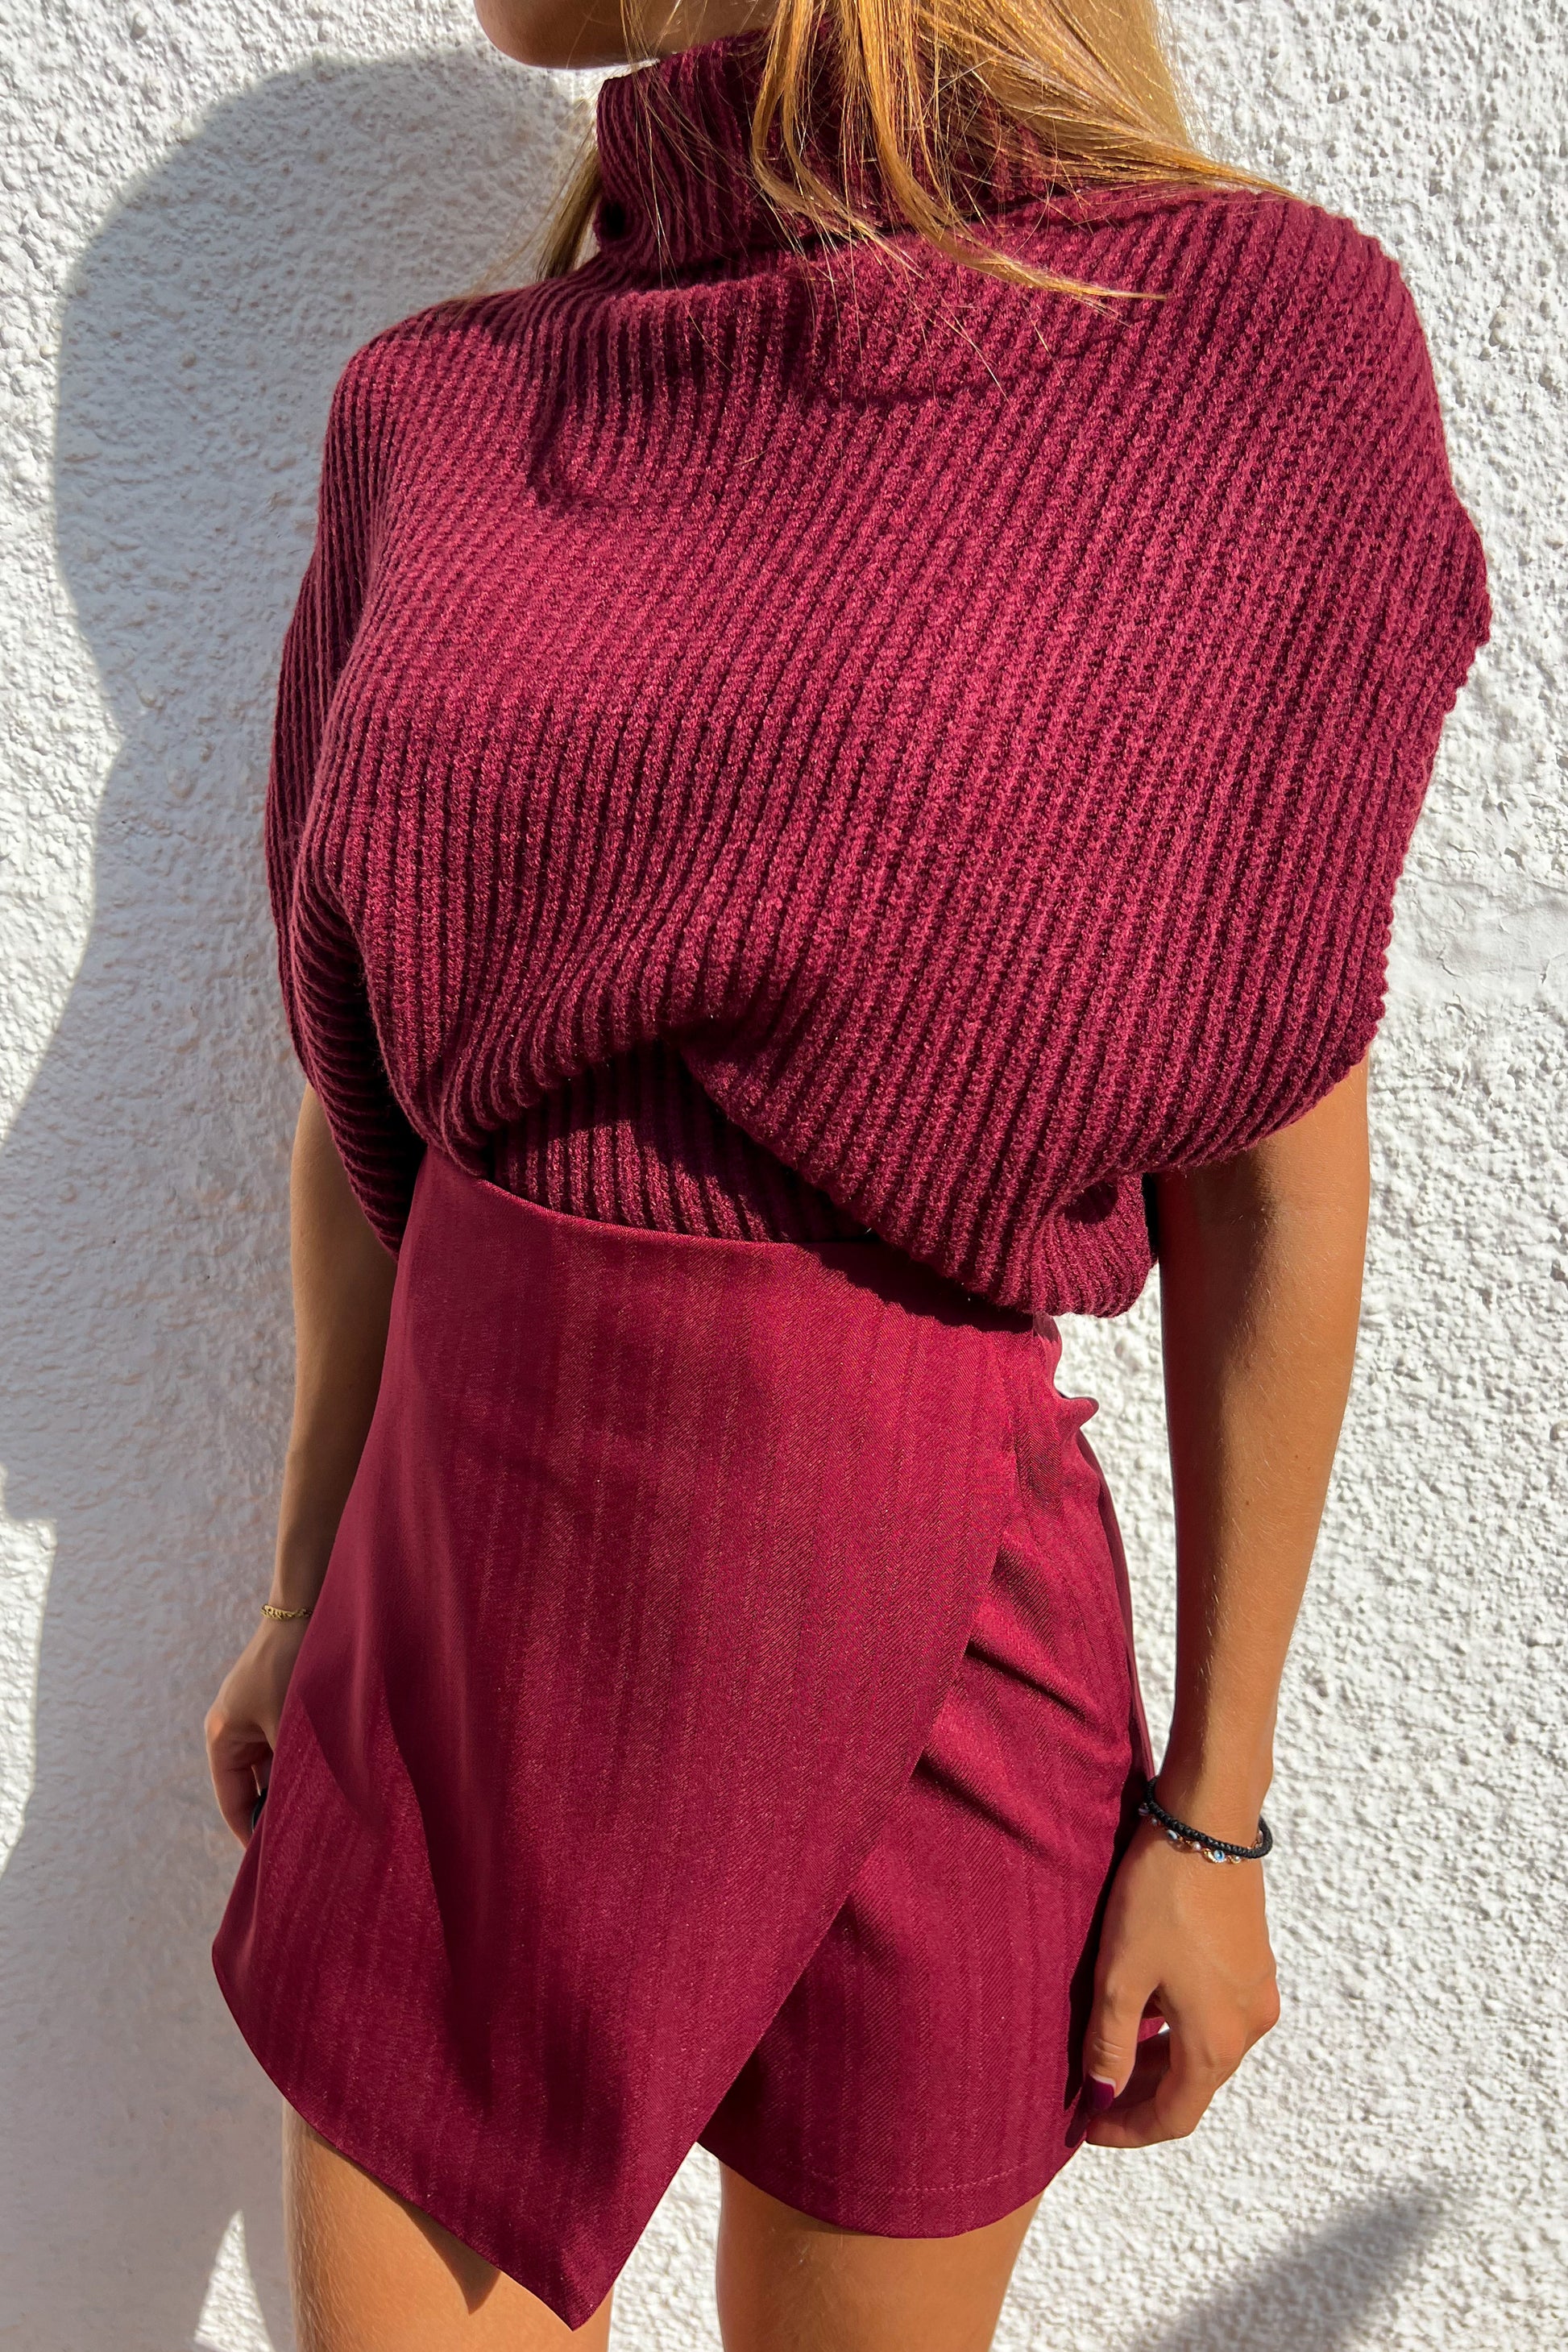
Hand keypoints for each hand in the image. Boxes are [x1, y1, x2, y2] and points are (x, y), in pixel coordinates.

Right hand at [204, 1615, 310, 1845]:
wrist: (307, 1607)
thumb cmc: (294, 1666)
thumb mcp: (294, 1726)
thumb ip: (298, 1772)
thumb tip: (313, 1817)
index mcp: (224, 1738)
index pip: (234, 1802)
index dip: (252, 1835)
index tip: (274, 1865)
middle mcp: (236, 1730)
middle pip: (254, 1788)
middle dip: (277, 1814)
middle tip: (306, 1846)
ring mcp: (258, 1716)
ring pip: (276, 1768)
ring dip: (295, 1787)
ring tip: (322, 1819)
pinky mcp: (281, 1705)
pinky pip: (289, 1747)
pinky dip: (304, 1764)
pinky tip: (332, 1781)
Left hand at [1081, 1820, 1279, 2145]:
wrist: (1208, 1823)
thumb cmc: (1160, 1896)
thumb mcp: (1121, 1973)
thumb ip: (1109, 2043)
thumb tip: (1103, 2098)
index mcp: (1216, 2040)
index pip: (1174, 2117)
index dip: (1128, 2130)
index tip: (1086, 2127)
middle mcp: (1248, 2026)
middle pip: (1193, 2087)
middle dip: (1141, 2096)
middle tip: (1091, 2092)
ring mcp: (1257, 1993)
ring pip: (1205, 2050)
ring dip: (1160, 2060)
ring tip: (1109, 2051)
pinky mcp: (1255, 1964)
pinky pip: (1216, 2017)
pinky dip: (1179, 2028)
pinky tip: (1145, 2008)